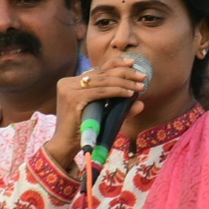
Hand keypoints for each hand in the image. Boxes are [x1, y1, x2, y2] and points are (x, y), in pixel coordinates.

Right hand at [43, 58, 146, 173]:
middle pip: (102, 73)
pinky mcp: (72, 98)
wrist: (66, 145)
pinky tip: (129, 94)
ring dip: (125, 83)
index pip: (98, 69)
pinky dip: (117, 91)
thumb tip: (141, 103)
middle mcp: (68, 82)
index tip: (133, 62)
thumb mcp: (103, 113)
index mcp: (72, 82)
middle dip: (125, 73)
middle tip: (142, 76)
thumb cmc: (85, 129)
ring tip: (139, 86)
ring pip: (103, 81)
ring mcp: (68, 89)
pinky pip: (100, 92)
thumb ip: (120, 107)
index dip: (116, 63)